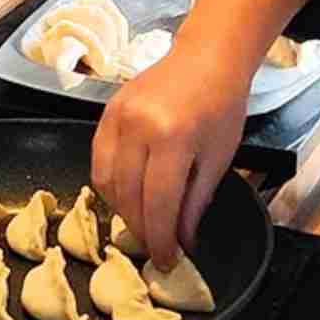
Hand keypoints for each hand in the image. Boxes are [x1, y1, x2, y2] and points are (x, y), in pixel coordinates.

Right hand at [91, 37, 247, 270]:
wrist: (207, 58)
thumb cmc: (222, 105)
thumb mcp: (219, 157)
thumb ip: (196, 201)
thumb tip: (182, 242)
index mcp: (172, 137)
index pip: (158, 204)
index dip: (161, 239)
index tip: (167, 260)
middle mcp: (138, 127)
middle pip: (129, 197)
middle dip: (142, 230)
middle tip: (156, 248)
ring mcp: (118, 117)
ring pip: (107, 183)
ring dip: (123, 211)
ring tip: (144, 224)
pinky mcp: (107, 112)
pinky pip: (98, 161)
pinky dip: (110, 185)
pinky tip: (128, 195)